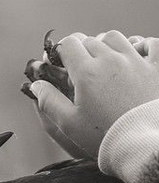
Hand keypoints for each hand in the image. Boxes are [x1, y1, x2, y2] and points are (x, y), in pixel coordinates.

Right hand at [30, 30, 158, 156]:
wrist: (142, 144)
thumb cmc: (103, 136)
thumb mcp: (68, 123)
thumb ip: (48, 101)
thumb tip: (36, 84)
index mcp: (86, 72)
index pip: (68, 44)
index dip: (61, 52)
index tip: (60, 64)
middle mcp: (111, 60)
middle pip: (90, 40)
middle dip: (81, 51)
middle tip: (79, 70)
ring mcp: (137, 61)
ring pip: (116, 38)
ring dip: (106, 45)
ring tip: (104, 62)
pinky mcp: (158, 67)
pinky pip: (151, 44)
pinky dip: (142, 45)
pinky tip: (136, 55)